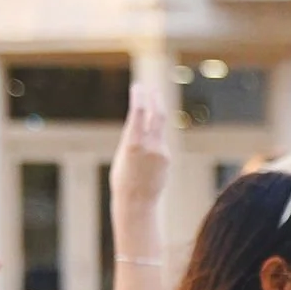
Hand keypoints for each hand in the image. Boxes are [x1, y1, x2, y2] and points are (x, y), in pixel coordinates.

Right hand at [111, 80, 172, 205]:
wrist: (137, 203)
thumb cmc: (123, 178)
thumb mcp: (122, 153)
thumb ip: (134, 136)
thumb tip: (143, 120)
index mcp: (134, 143)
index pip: (139, 112)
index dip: (139, 96)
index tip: (138, 86)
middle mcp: (151, 146)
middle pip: (157, 115)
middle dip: (155, 99)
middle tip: (153, 88)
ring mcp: (162, 152)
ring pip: (159, 128)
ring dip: (155, 116)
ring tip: (152, 107)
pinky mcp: (168, 158)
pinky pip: (160, 142)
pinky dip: (154, 139)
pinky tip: (146, 150)